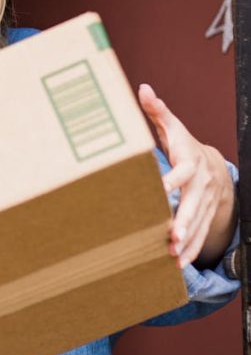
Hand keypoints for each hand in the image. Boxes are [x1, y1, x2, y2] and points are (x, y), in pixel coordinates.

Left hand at [138, 83, 235, 268]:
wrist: (212, 163)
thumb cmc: (184, 144)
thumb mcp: (172, 126)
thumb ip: (157, 111)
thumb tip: (143, 89)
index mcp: (190, 162)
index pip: (181, 172)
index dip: (170, 181)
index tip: (157, 190)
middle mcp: (201, 185)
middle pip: (194, 204)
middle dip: (184, 221)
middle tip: (172, 237)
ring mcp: (206, 203)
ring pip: (199, 224)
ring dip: (188, 242)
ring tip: (173, 258)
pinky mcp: (206, 216)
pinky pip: (203, 235)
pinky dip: (192, 250)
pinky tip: (179, 265)